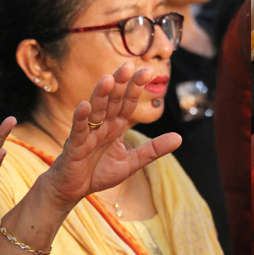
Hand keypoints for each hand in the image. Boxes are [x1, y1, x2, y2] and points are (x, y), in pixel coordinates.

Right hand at [43, 61, 181, 208]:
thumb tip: (180, 138)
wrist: (73, 189)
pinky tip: (85, 106)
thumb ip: (154, 149)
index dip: (136, 87)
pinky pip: (79, 129)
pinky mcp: (75, 145)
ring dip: (101, 95)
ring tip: (108, 79)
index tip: (148, 71)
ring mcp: (88, 133)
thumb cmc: (99, 172)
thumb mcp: (132, 162)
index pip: (128, 103)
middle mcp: (102, 125)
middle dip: (120, 83)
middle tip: (130, 65)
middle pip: (112, 100)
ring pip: (96, 110)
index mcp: (116, 126)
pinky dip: (81, 118)